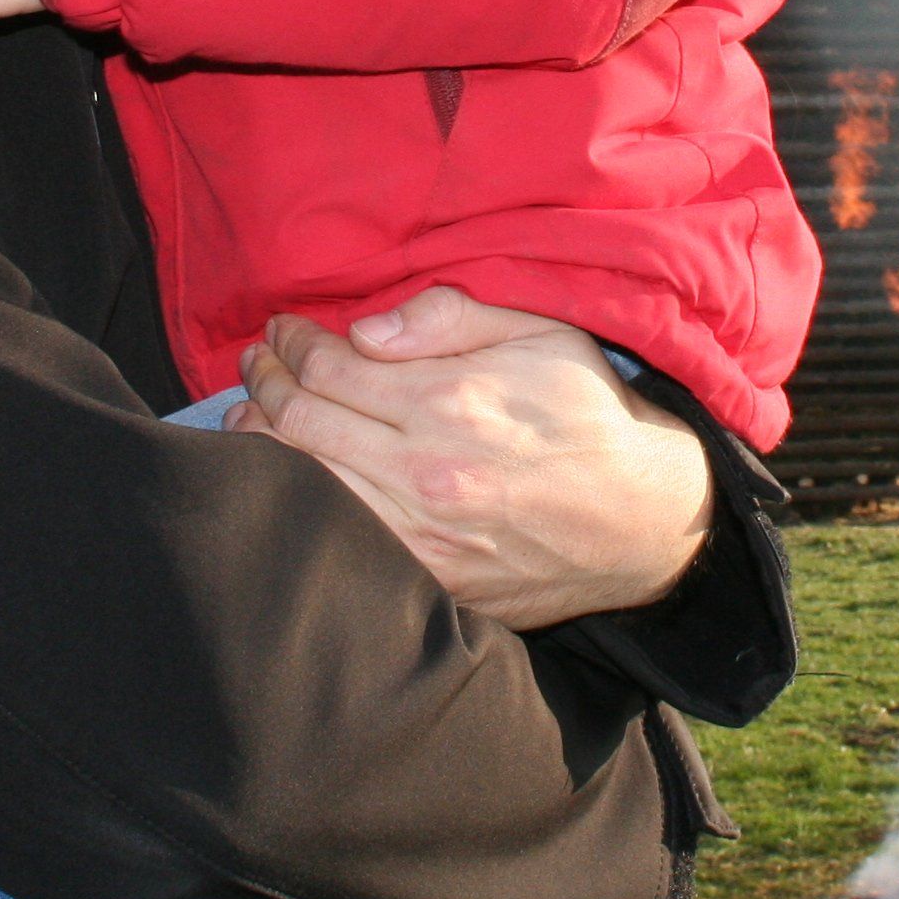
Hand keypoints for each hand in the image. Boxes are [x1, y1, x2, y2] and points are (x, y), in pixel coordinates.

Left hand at [232, 286, 713, 630]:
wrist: (647, 519)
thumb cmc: (592, 413)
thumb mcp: (542, 334)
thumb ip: (449, 317)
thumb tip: (366, 330)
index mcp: (447, 403)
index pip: (330, 366)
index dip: (294, 342)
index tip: (283, 330)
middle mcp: (425, 472)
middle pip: (302, 423)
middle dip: (267, 382)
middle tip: (257, 362)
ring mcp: (423, 536)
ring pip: (308, 486)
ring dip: (264, 444)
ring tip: (251, 415)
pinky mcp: (432, 581)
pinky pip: (342, 541)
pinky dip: (302, 507)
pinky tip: (287, 481)